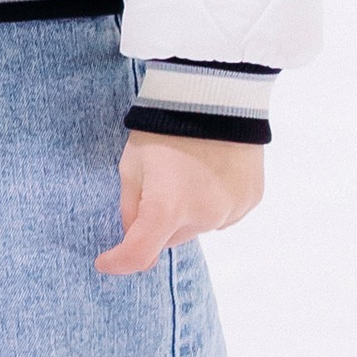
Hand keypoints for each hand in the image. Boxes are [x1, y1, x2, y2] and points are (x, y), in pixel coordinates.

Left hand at [95, 130, 263, 274]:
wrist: (217, 93)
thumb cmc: (165, 125)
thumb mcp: (132, 162)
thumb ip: (130, 205)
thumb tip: (134, 232)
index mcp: (167, 208)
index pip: (139, 255)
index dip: (118, 262)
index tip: (105, 261)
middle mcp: (202, 217)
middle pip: (171, 238)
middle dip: (159, 222)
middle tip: (158, 185)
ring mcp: (231, 210)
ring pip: (198, 226)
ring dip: (188, 212)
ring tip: (188, 172)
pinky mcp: (251, 199)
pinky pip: (224, 213)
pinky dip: (213, 202)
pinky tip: (211, 171)